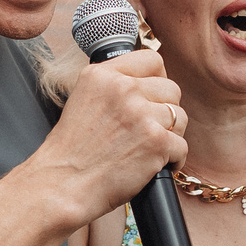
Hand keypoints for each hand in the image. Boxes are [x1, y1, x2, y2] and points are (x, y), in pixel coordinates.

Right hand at [30, 51, 185, 224]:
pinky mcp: (155, 141)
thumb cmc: (71, 152)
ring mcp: (140, 114)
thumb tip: (147, 83)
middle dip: (165, 112)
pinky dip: (173, 160)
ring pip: (180, 117)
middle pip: (171, 89)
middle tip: (148, 131)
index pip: (151, 60)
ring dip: (171, 135)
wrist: (63, 185)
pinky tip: (154, 166)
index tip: (152, 98)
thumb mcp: (83, 101)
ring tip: (150, 149)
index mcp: (102, 75)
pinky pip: (182, 146)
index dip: (157, 80)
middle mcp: (122, 88)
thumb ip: (113, 87)